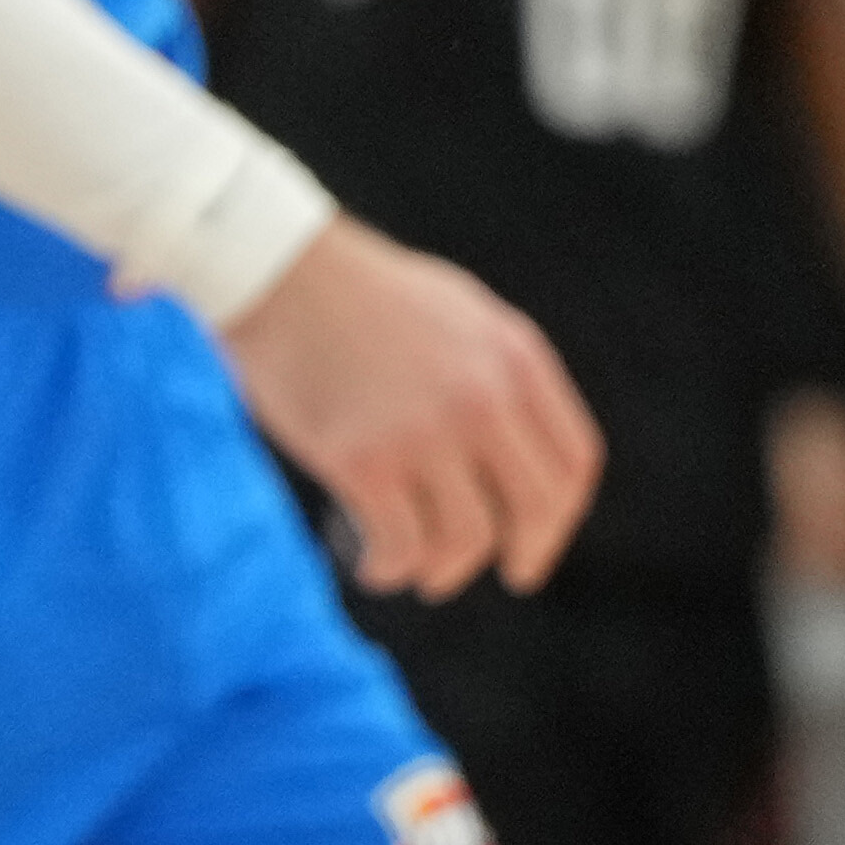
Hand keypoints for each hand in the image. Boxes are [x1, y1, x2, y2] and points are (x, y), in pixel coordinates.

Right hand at [220, 220, 603, 598]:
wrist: (271, 270)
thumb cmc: (356, 293)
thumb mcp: (456, 312)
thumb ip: (497, 372)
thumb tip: (513, 455)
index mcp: (513, 357)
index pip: (573, 462)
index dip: (561, 516)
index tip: (534, 541)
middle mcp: (483, 397)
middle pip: (536, 509)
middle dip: (525, 554)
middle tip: (506, 574)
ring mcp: (424, 431)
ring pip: (468, 540)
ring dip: (446, 571)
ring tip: (419, 572)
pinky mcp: (364, 459)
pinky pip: (400, 545)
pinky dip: (389, 569)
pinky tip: (371, 567)